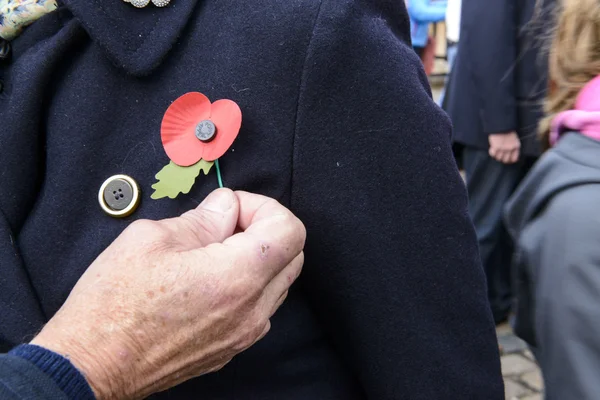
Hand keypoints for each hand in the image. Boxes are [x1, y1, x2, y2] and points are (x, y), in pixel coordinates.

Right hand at [31, 189, 305, 399]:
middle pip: (293, 254)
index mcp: (237, 277)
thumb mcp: (153, 239)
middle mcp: (251, 310)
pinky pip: (259, 306)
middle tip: (224, 224)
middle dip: (264, 229)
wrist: (92, 365)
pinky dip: (247, 283)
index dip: (263, 206)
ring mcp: (245, 333)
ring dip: (257, 257)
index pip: (290, 230)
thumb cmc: (113, 306)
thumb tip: (227, 205)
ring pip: (278, 281)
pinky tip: (208, 279)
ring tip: (211, 252)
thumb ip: (204, 217)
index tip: (232, 208)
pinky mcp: (232, 347)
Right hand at [488, 132, 520, 163]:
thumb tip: (510, 153)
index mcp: (516, 146)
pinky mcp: (496, 147)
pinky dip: (492, 152)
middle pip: (505, 160)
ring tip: (496, 152)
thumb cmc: (507, 130)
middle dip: (502, 159)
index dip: (510, 160)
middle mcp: (510, 148)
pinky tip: (492, 149)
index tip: (507, 160)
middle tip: (500, 156)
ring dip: (496, 156)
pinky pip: (492, 154)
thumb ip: (512, 146)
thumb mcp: (514, 138)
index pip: (514, 159)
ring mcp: (503, 148)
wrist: (502, 124)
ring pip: (498, 158)